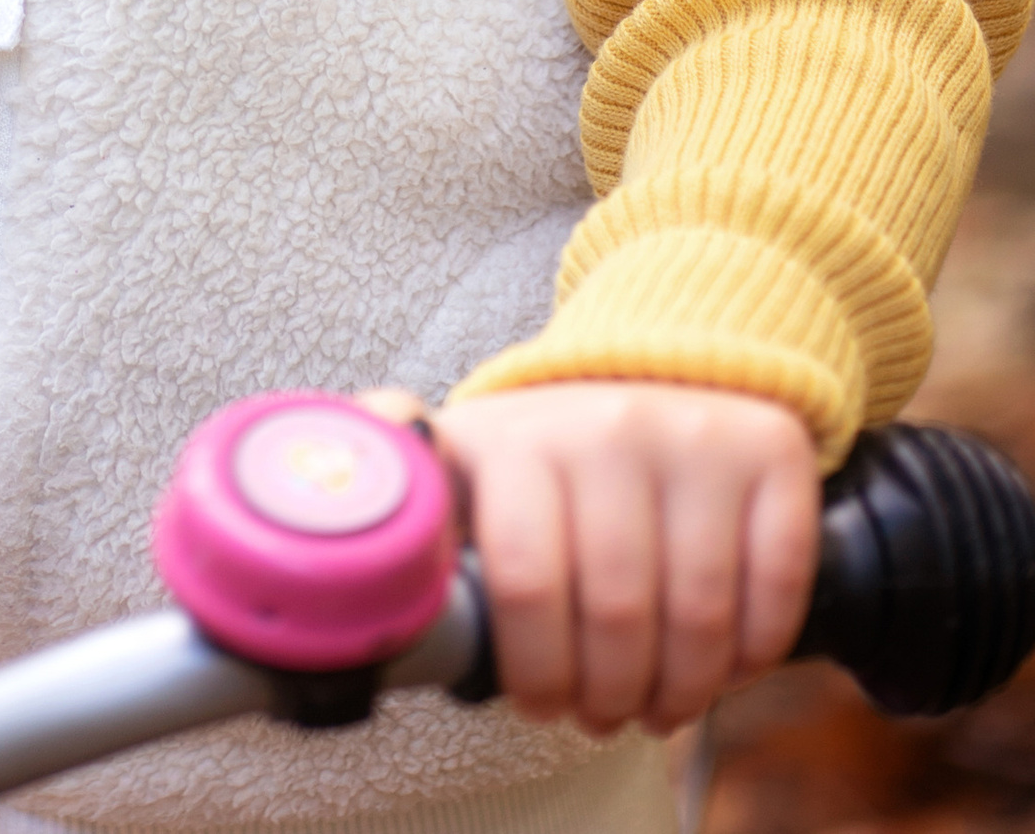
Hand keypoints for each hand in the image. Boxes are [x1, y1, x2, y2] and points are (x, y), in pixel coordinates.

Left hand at [364, 379, 820, 732]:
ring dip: (678, 691)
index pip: (523, 586)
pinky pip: (773, 591)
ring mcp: (692, 436)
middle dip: (609, 697)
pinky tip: (719, 661)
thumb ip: (393, 493)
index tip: (539, 702)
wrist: (659, 362)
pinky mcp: (771, 454)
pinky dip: (751, 653)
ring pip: (697, 617)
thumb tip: (304, 508)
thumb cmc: (542, 452)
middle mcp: (604, 425)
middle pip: (616, 617)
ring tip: (653, 704)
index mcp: (513, 438)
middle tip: (600, 715)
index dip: (536, 671)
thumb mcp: (460, 459)